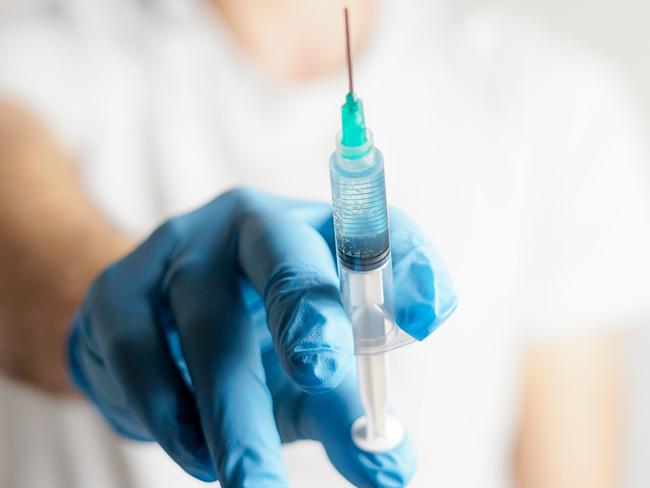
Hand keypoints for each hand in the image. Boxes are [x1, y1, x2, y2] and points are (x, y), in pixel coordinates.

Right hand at [68, 188, 456, 486]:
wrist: (156, 326)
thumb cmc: (256, 339)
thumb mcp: (311, 364)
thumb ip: (350, 408)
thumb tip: (390, 466)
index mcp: (309, 229)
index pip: (360, 233)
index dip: (396, 267)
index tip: (418, 321)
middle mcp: (244, 223)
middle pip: (280, 255)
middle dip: (302, 315)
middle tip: (322, 378)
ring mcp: (176, 249)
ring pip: (207, 324)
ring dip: (233, 411)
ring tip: (254, 483)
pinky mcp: (117, 289)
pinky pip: (137, 350)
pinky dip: (167, 411)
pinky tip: (197, 456)